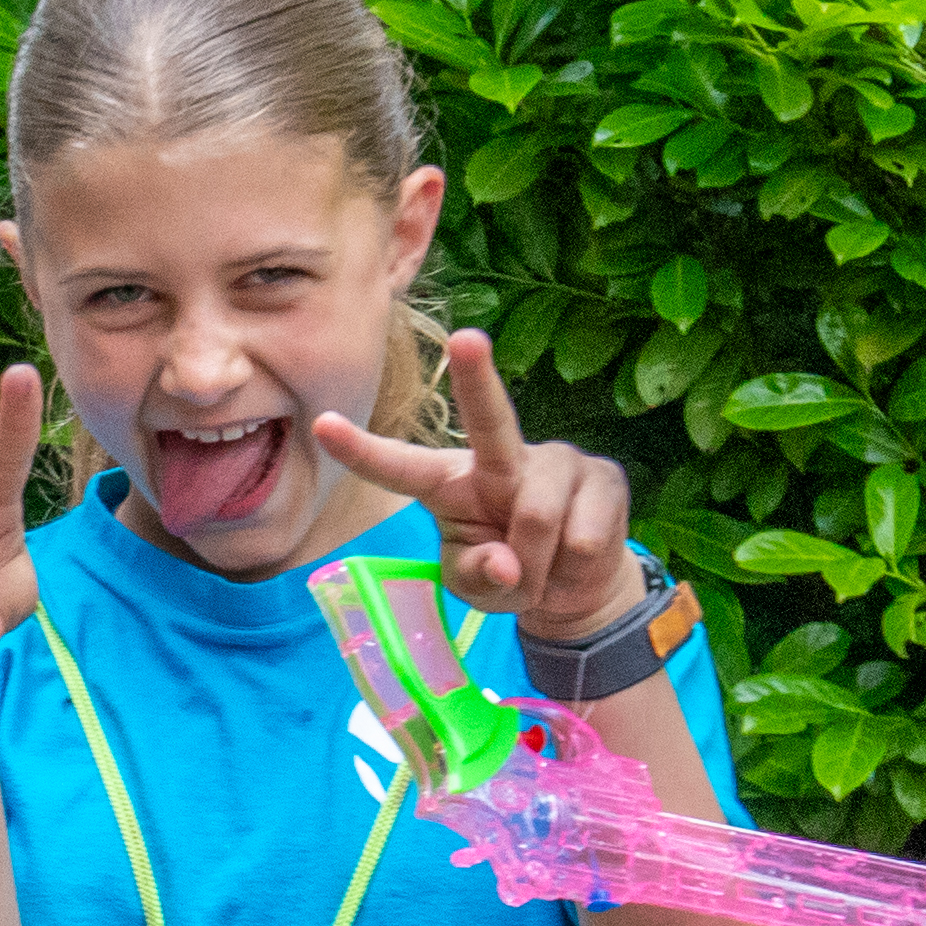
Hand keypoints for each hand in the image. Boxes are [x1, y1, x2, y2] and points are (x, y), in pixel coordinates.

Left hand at [315, 332, 639, 639]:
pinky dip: (573, 569)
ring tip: (541, 571)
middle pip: (487, 420)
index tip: (321, 424)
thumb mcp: (477, 589)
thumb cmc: (510, 577)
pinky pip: (582, 538)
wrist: (577, 586)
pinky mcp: (604, 478)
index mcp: (451, 484)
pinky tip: (574, 560)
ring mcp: (558, 462)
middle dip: (477, 379)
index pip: (401, 467)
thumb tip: (507, 564)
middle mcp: (501, 459)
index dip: (363, 450)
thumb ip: (477, 576)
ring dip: (538, 566)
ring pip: (538, 518)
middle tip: (467, 336)